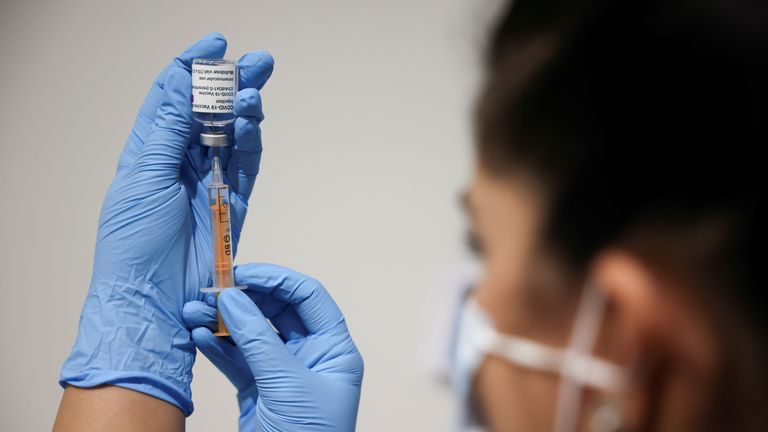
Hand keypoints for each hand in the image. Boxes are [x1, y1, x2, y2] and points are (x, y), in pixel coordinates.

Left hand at [60, 33, 273, 414]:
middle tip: (258, 62)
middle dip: (232, 83)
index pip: (171, 95)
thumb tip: (186, 84)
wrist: (154, 299)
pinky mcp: (232, 204)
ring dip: (244, 110)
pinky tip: (254, 123)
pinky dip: (252, 143)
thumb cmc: (134, 244)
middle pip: (209, 110)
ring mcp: (207, 183)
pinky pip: (246, 166)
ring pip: (231, 134)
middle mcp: (178, 162)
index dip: (192, 66)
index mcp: (148, 150)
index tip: (216, 44)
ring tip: (254, 94)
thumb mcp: (143, 176)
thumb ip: (168, 130)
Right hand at [183, 263, 363, 430]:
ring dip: (222, 321)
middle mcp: (311, 356)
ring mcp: (283, 372)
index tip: (242, 272)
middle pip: (277, 311)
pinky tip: (197, 334)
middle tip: (210, 290)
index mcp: (333, 350)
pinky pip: (237, 359)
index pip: (308, 297)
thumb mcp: (287, 384)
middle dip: (242, 299)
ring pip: (252, 334)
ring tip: (193, 310)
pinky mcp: (258, 390)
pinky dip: (217, 346)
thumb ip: (259, 339)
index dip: (276, 279)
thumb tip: (233, 299)